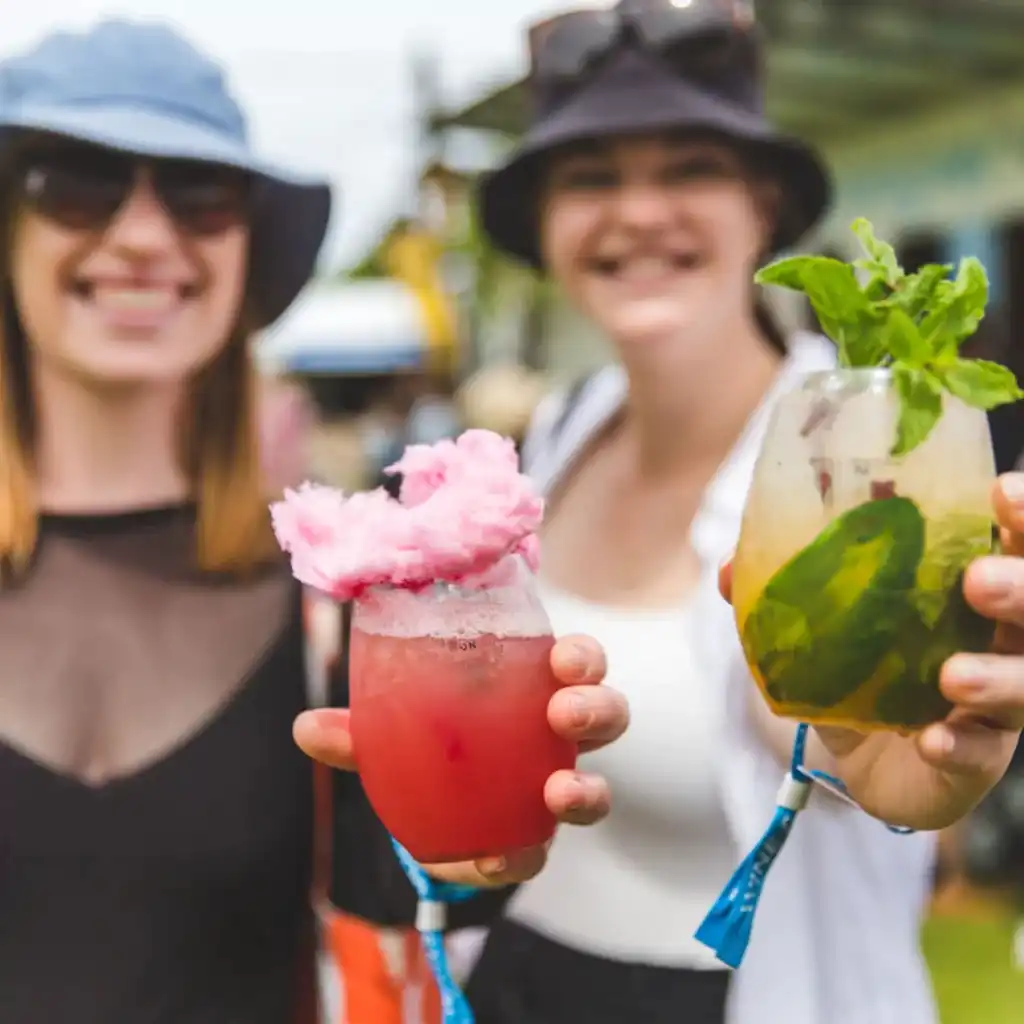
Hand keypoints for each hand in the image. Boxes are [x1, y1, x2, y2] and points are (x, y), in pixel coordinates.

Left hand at [293, 634, 627, 885]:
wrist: (430, 810)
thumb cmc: (431, 745)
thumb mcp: (398, 729)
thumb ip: (362, 730)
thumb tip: (307, 727)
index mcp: (536, 689)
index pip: (576, 666)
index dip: (583, 659)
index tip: (564, 657)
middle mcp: (558, 739)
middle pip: (605, 718)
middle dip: (598, 711)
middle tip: (566, 713)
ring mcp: (554, 791)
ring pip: (595, 789)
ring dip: (588, 790)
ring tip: (561, 790)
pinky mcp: (536, 840)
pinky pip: (541, 850)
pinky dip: (519, 855)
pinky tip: (496, 858)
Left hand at [721, 473, 1023, 831]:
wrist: (864, 758)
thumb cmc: (859, 668)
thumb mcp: (822, 621)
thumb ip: (783, 588)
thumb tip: (728, 569)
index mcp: (968, 590)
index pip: (1012, 543)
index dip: (1021, 518)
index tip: (1001, 490)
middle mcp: (998, 641)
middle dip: (1022, 589)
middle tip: (976, 580)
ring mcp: (996, 703)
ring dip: (998, 676)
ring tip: (951, 676)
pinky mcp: (977, 758)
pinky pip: (982, 753)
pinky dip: (961, 746)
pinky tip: (934, 740)